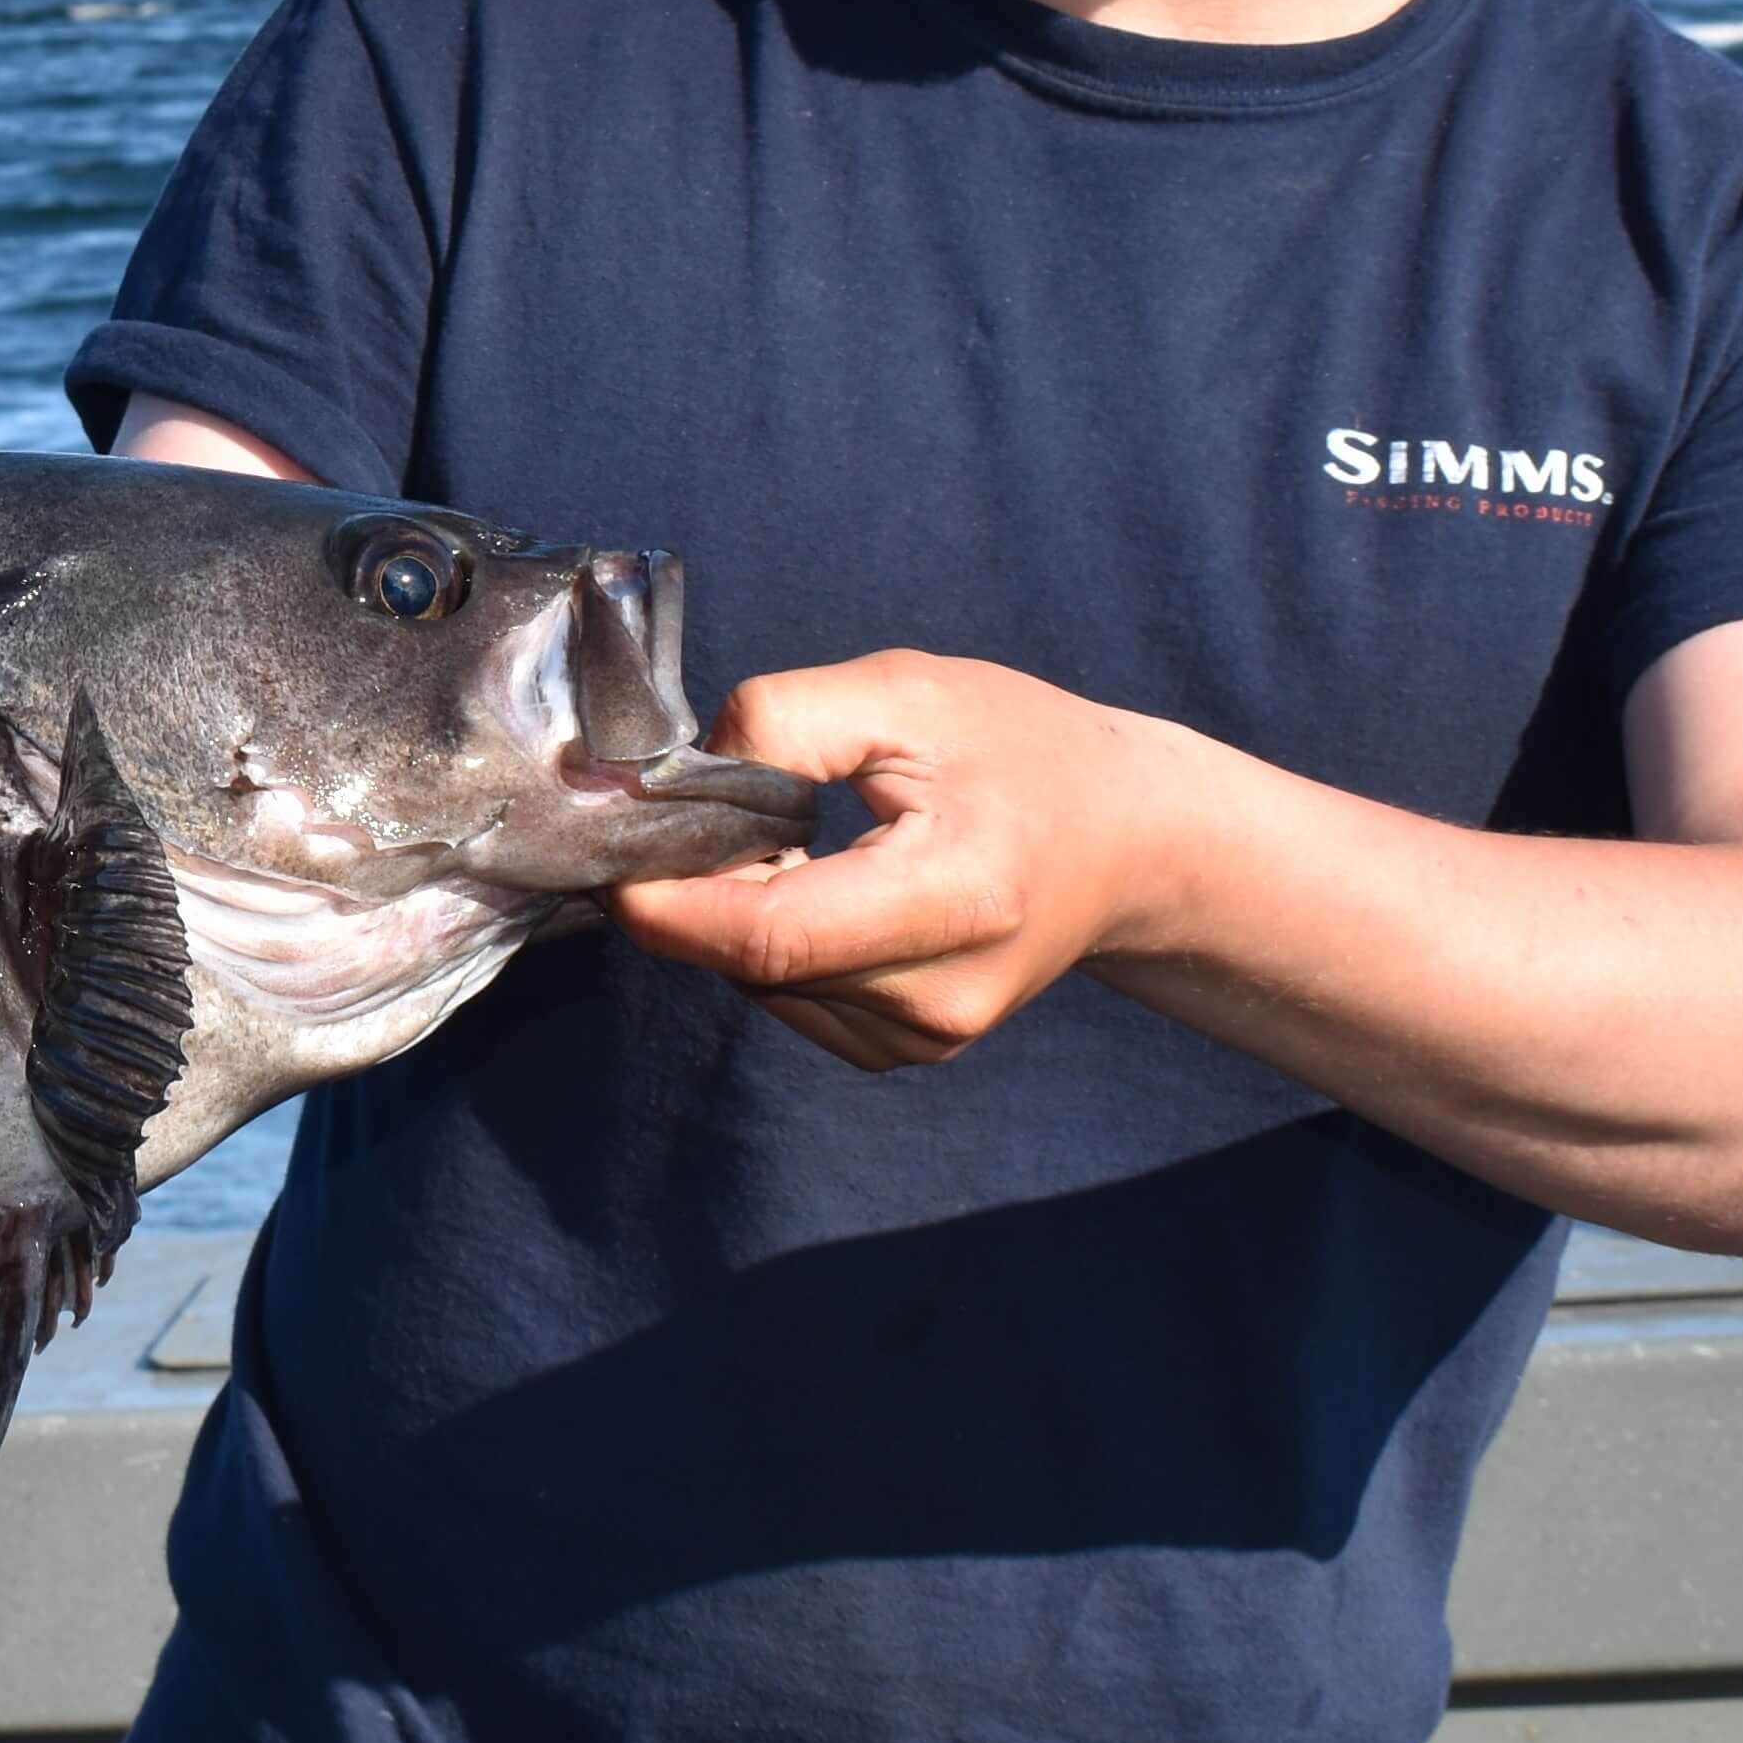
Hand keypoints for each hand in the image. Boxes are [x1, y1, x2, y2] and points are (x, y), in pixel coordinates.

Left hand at [608, 651, 1195, 1069]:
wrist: (1129, 840)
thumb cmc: (1020, 748)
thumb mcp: (906, 692)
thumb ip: (786, 721)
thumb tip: (674, 778)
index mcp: (957, 899)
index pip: (768, 935)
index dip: (667, 901)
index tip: (613, 848)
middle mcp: (943, 995)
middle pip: (753, 961)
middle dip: (696, 893)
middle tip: (702, 811)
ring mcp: (930, 1037)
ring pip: (762, 984)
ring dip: (737, 916)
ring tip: (792, 839)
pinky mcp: (912, 1050)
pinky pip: (792, 1000)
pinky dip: (773, 945)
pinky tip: (820, 886)